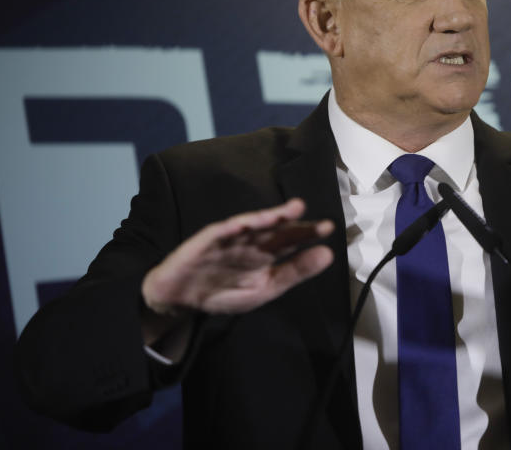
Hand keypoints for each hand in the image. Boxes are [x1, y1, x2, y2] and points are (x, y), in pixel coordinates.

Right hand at [141, 198, 334, 317]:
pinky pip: (221, 232)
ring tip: (290, 211)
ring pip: (252, 225)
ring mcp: (230, 238)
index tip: (329, 229)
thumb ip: (295, 272)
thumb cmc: (223, 292)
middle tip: (317, 221)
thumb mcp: (265, 288)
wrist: (181, 300)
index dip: (309, 233)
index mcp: (267, 252)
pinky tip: (246, 225)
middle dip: (295, 222)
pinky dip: (233, 228)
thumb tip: (328, 255)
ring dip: (269, 217)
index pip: (292, 239)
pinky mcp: (207, 241)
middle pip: (276, 228)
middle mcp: (252, 240)